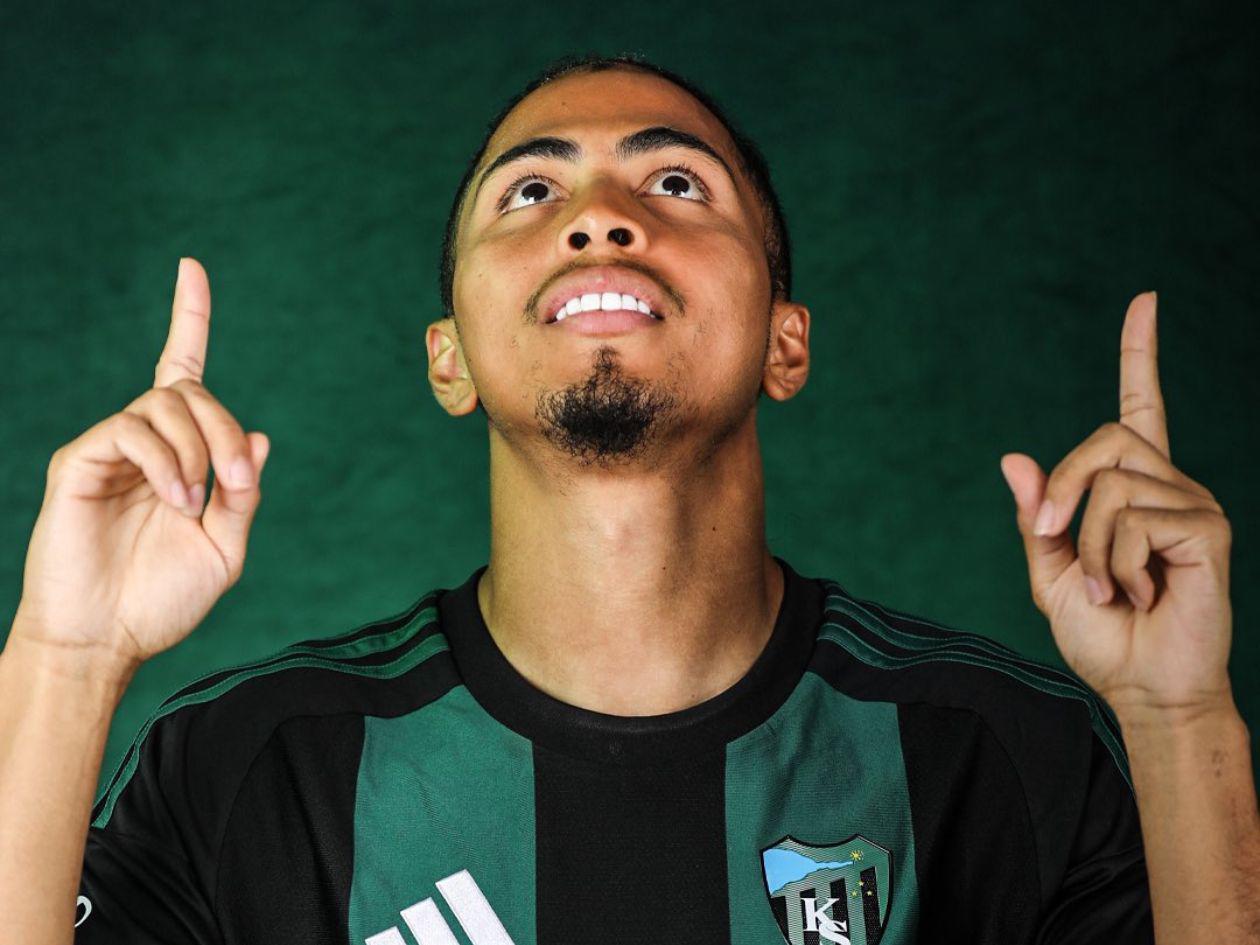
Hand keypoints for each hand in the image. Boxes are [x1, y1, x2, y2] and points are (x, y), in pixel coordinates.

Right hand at [11, 258, 270, 677]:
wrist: (106, 639)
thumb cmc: (163, 599)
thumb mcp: (225, 548)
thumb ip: (243, 494)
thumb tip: (259, 434)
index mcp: (180, 455)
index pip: (182, 371)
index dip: (188, 318)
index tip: (191, 268)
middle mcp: (145, 442)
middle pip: (192, 393)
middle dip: (226, 431)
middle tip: (237, 481)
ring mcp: (110, 449)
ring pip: (164, 405)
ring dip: (198, 450)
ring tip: (194, 503)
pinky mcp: (79, 461)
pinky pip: (129, 429)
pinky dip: (164, 461)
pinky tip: (174, 500)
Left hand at [999, 292, 1233, 717]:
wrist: (1141, 686)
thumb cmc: (1103, 632)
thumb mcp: (1050, 572)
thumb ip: (1037, 517)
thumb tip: (1013, 458)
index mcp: (1133, 488)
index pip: (1140, 406)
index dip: (1140, 353)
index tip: (1145, 299)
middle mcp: (1169, 483)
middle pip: (1104, 439)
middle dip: (1063, 492)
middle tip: (1058, 543)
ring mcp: (1193, 503)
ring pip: (1110, 485)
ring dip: (1088, 546)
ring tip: (1111, 586)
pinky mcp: (1208, 529)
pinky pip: (1134, 519)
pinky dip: (1114, 562)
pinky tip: (1139, 591)